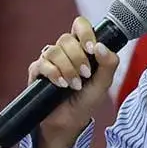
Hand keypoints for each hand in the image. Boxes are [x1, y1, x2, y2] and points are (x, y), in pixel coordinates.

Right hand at [30, 17, 120, 142]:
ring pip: (54, 50)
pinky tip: (60, 85)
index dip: (85, 33)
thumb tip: (100, 46)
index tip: (91, 49)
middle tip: (85, 75)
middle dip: (78, 58)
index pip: (80, 25)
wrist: (69, 121)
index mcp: (81, 48)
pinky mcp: (37, 71)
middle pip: (66, 39)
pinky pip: (42, 63)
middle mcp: (64, 51)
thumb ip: (109, 64)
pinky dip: (53, 73)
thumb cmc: (86, 101)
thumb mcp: (103, 84)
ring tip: (74, 85)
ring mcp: (49, 60)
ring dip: (67, 68)